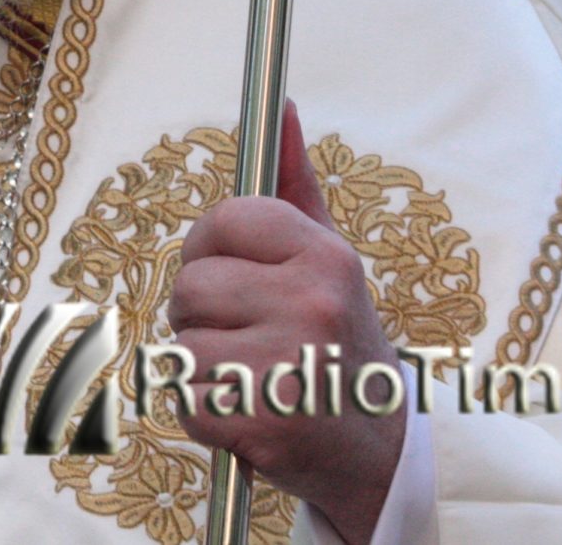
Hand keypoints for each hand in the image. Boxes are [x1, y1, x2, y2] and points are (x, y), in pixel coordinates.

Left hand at [169, 102, 405, 544]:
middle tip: (248, 338)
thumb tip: (281, 108)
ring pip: (181, 342)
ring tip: (252, 375)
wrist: (380, 452)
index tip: (234, 276)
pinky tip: (248, 411)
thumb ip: (296, 185)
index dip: (212, 251)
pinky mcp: (257, 420)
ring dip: (202, 365)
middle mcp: (308, 302)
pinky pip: (182, 396)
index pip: (222, 220)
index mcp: (324, 255)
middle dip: (203, 314)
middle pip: (190, 284)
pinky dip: (203, 411)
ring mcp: (282, 363)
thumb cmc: (341, 343)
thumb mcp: (330, 257)